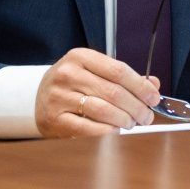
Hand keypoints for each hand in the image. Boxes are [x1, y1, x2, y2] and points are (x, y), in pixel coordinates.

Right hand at [34, 48, 162, 136]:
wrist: (35, 97)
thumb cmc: (71, 84)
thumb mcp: (93, 71)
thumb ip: (123, 77)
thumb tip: (153, 84)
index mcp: (80, 57)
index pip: (118, 70)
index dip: (140, 85)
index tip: (154, 97)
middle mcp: (68, 74)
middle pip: (113, 91)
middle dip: (136, 106)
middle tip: (146, 116)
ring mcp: (60, 96)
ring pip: (103, 110)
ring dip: (124, 120)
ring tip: (132, 123)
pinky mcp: (55, 119)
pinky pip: (88, 128)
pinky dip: (107, 131)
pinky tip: (115, 131)